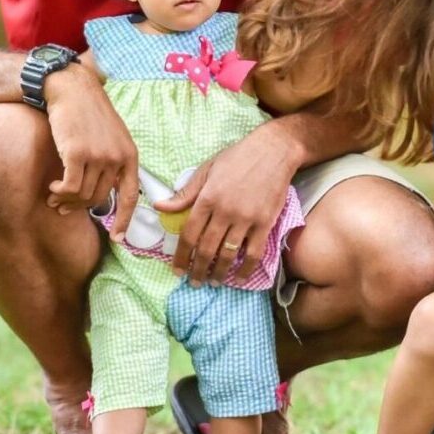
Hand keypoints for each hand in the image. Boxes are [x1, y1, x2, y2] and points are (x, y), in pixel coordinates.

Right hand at [44, 65, 138, 240]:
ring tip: (54, 197)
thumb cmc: (88, 114)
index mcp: (130, 155)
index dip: (125, 220)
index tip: (118, 238)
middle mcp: (118, 158)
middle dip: (80, 207)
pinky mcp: (78, 154)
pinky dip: (59, 192)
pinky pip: (69, 188)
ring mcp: (99, 156)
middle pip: (100, 199)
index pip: (132, 195)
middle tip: (63, 207)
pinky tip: (52, 188)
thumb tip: (101, 195)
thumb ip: (111, 162)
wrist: (71, 89)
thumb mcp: (110, 137)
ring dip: (65, 200)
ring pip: (82, 195)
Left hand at [155, 123, 297, 286]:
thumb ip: (185, 193)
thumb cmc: (238, 157)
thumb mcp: (207, 170)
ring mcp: (246, 218)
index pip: (189, 234)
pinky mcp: (265, 222)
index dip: (181, 256)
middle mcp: (225, 211)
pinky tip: (239, 277)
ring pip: (228, 254)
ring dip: (218, 273)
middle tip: (194, 282)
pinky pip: (254, 253)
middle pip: (206, 249)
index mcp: (207, 198)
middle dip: (197, 269)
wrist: (273, 150)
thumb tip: (160, 206)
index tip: (177, 270)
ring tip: (213, 282)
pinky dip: (246, 269)